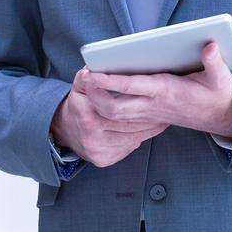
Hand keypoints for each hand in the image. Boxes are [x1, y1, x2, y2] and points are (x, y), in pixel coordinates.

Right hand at [52, 70, 168, 166]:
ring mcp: (96, 150)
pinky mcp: (102, 160)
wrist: (67, 129)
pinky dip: (139, 139)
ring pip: (132, 139)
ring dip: (148, 130)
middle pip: (129, 126)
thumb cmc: (80, 104)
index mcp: (86, 116)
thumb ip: (85, 77)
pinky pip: (127, 148)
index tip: (152, 98)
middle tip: (163, 110)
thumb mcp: (80, 88)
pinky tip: (147, 131)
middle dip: (148, 119)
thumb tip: (90, 72)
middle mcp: (90, 136)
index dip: (138, 104)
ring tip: (160, 120)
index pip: (119, 110)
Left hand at [80, 40, 231, 138]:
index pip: (131, 87)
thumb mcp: (221, 77)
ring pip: (114, 116)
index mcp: (166, 91)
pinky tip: (97, 95)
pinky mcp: (148, 118)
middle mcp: (153, 105)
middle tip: (82, 79)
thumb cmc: (219, 94)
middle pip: (114, 108)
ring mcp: (149, 114)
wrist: (222, 118)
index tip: (91, 73)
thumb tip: (209, 44)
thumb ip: (214, 61)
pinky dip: (106, 109)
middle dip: (95, 95)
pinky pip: (121, 118)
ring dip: (97, 102)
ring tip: (86, 83)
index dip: (108, 81)